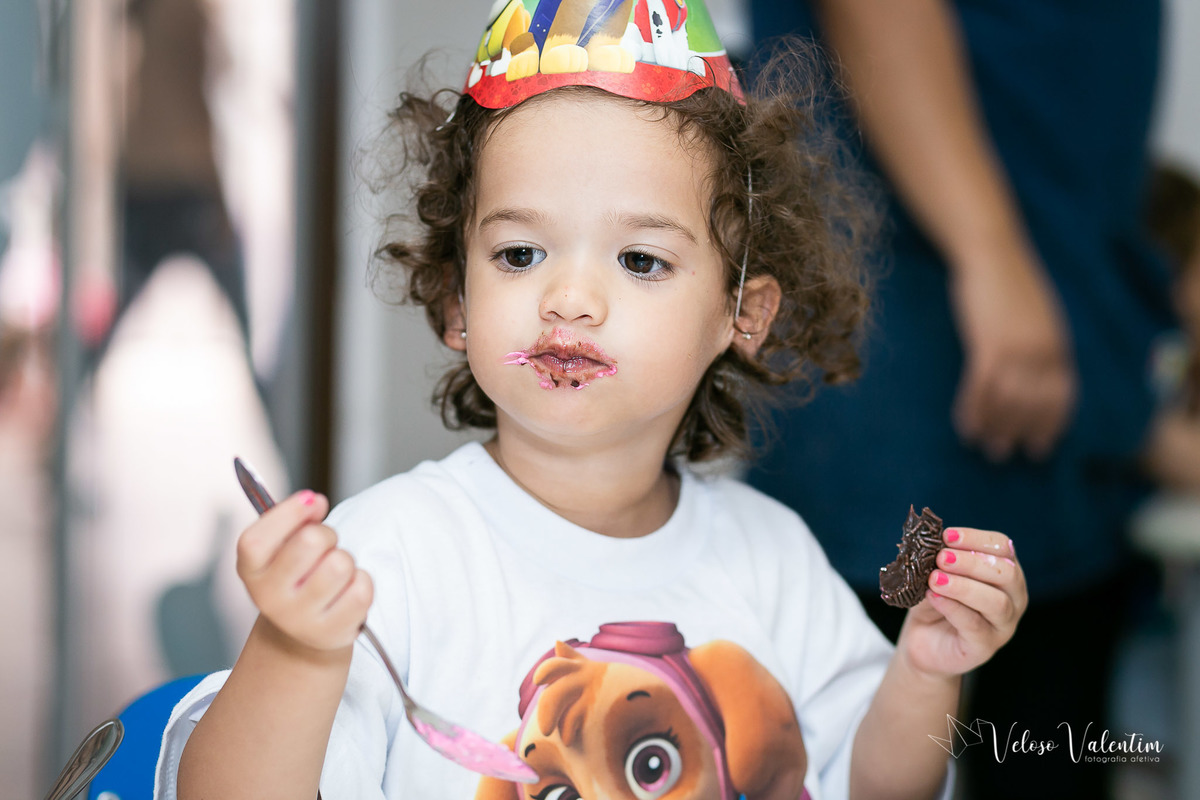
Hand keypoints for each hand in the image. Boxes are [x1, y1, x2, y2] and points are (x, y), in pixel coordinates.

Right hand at [236, 490, 373, 652]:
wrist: (301, 633)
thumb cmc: (296, 576)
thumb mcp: (282, 546)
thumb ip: (294, 518)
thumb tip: (315, 502)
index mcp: (250, 570)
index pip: (257, 539)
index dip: (290, 511)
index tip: (312, 501)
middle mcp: (269, 598)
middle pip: (311, 541)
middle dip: (327, 534)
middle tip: (325, 546)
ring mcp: (299, 619)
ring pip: (340, 564)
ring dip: (346, 560)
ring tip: (335, 572)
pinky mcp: (331, 633)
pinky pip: (361, 588)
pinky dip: (361, 581)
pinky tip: (347, 590)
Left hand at [896, 527, 1026, 678]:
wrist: (923, 641)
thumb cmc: (935, 601)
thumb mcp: (934, 575)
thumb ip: (938, 561)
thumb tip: (930, 545)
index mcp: (1005, 571)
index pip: (1003, 547)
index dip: (977, 539)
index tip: (947, 535)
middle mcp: (1013, 597)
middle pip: (1007, 574)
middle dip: (972, 562)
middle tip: (942, 557)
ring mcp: (1003, 625)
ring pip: (996, 602)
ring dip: (964, 586)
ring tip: (935, 578)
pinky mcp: (985, 646)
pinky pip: (975, 625)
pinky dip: (953, 607)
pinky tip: (934, 596)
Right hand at [949, 242, 1076, 460]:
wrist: (991, 251)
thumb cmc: (1009, 282)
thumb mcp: (1037, 315)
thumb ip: (1041, 343)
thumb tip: (1034, 374)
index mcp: (1059, 345)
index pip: (1062, 397)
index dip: (1050, 425)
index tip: (1039, 447)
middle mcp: (1044, 351)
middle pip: (1033, 405)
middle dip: (1018, 432)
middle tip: (1002, 453)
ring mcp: (1018, 348)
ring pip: (1007, 401)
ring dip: (994, 427)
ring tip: (981, 444)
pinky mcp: (989, 343)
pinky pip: (981, 388)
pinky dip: (973, 410)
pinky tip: (965, 425)